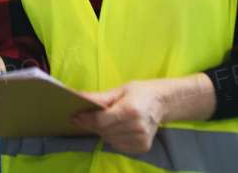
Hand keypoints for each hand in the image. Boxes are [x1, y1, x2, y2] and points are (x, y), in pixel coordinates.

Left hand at [71, 74, 214, 155]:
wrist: (162, 102)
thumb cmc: (139, 92)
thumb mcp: (119, 90)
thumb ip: (99, 97)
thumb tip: (79, 96)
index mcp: (130, 110)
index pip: (101, 120)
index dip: (86, 120)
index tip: (75, 117)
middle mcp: (137, 126)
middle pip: (104, 131)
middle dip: (94, 124)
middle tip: (93, 116)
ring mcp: (141, 138)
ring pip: (109, 140)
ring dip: (104, 132)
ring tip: (110, 121)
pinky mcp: (143, 146)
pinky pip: (118, 145)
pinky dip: (114, 138)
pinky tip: (119, 128)